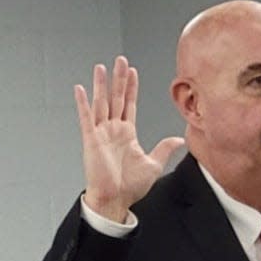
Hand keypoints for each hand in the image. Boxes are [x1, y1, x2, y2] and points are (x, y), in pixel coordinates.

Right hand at [74, 57, 184, 222]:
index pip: (130, 104)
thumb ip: (164, 148)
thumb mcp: (153, 164)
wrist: (115, 200)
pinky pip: (86, 118)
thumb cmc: (130, 187)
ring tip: (101, 67)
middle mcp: (113, 130)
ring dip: (101, 85)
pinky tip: (80, 89)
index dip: (131, 87)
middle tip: (120, 60)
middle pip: (116, 97)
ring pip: (101, 103)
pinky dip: (83, 103)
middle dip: (119, 78)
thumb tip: (180, 139)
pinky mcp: (91, 140)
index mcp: (127, 133)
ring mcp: (101, 133)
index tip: (132, 71)